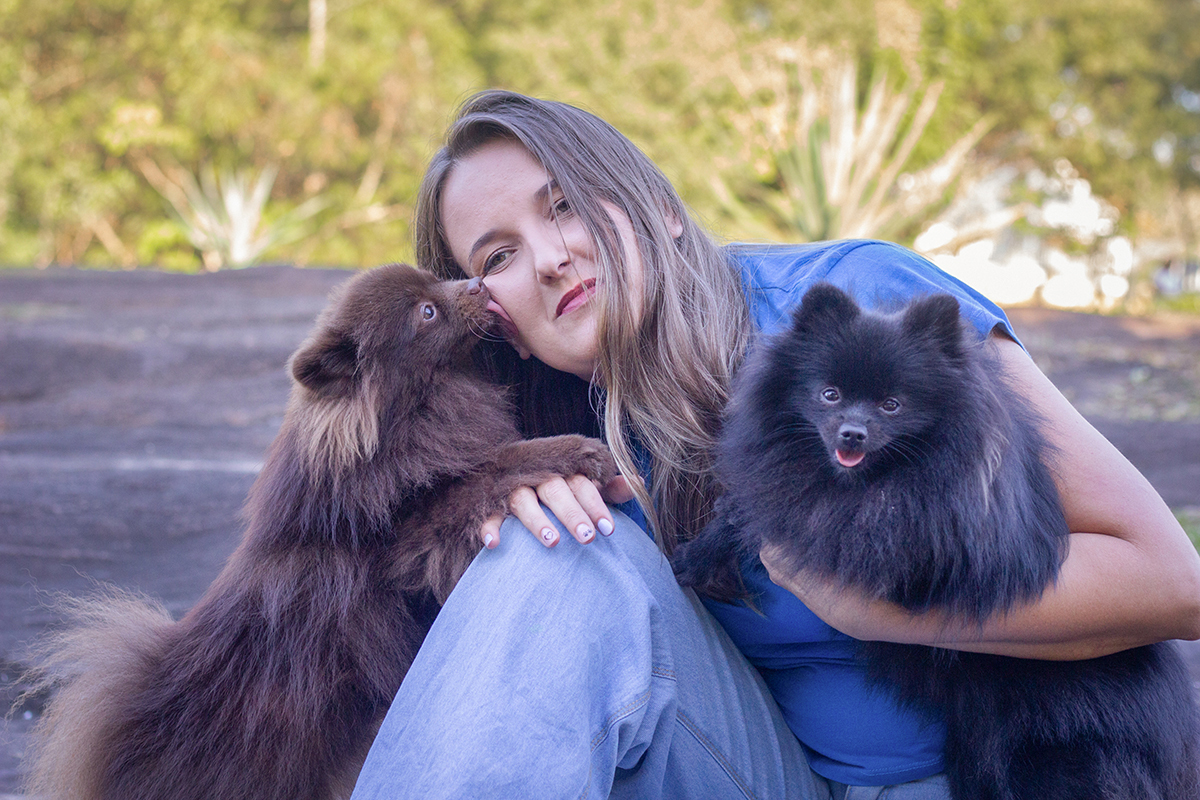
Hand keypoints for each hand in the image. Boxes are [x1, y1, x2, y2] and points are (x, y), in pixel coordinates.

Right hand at [480, 474, 636, 548]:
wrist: (512, 475)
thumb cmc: (560, 489)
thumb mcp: (586, 487)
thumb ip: (609, 488)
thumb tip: (637, 481)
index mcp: (564, 472)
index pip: (582, 485)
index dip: (596, 505)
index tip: (609, 530)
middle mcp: (539, 478)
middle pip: (556, 490)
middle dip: (572, 514)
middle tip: (587, 538)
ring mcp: (514, 489)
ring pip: (524, 500)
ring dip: (537, 519)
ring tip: (552, 542)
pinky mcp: (493, 503)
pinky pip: (489, 514)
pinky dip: (490, 527)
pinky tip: (494, 544)